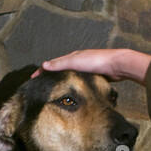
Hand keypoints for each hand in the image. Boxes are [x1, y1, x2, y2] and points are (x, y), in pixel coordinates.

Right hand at [33, 48, 150, 83]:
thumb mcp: (75, 61)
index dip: (41, 71)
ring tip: (52, 91)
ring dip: (60, 82)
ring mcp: (85, 69)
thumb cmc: (97, 62)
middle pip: (59, 70)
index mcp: (72, 57)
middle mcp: (78, 62)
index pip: (52, 64)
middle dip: (49, 77)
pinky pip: (77, 81)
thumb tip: (44, 65)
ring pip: (68, 76)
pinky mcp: (93, 76)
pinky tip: (71, 93)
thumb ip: (60, 64)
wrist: (118, 65)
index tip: (32, 79)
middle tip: (40, 86)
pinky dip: (70, 86)